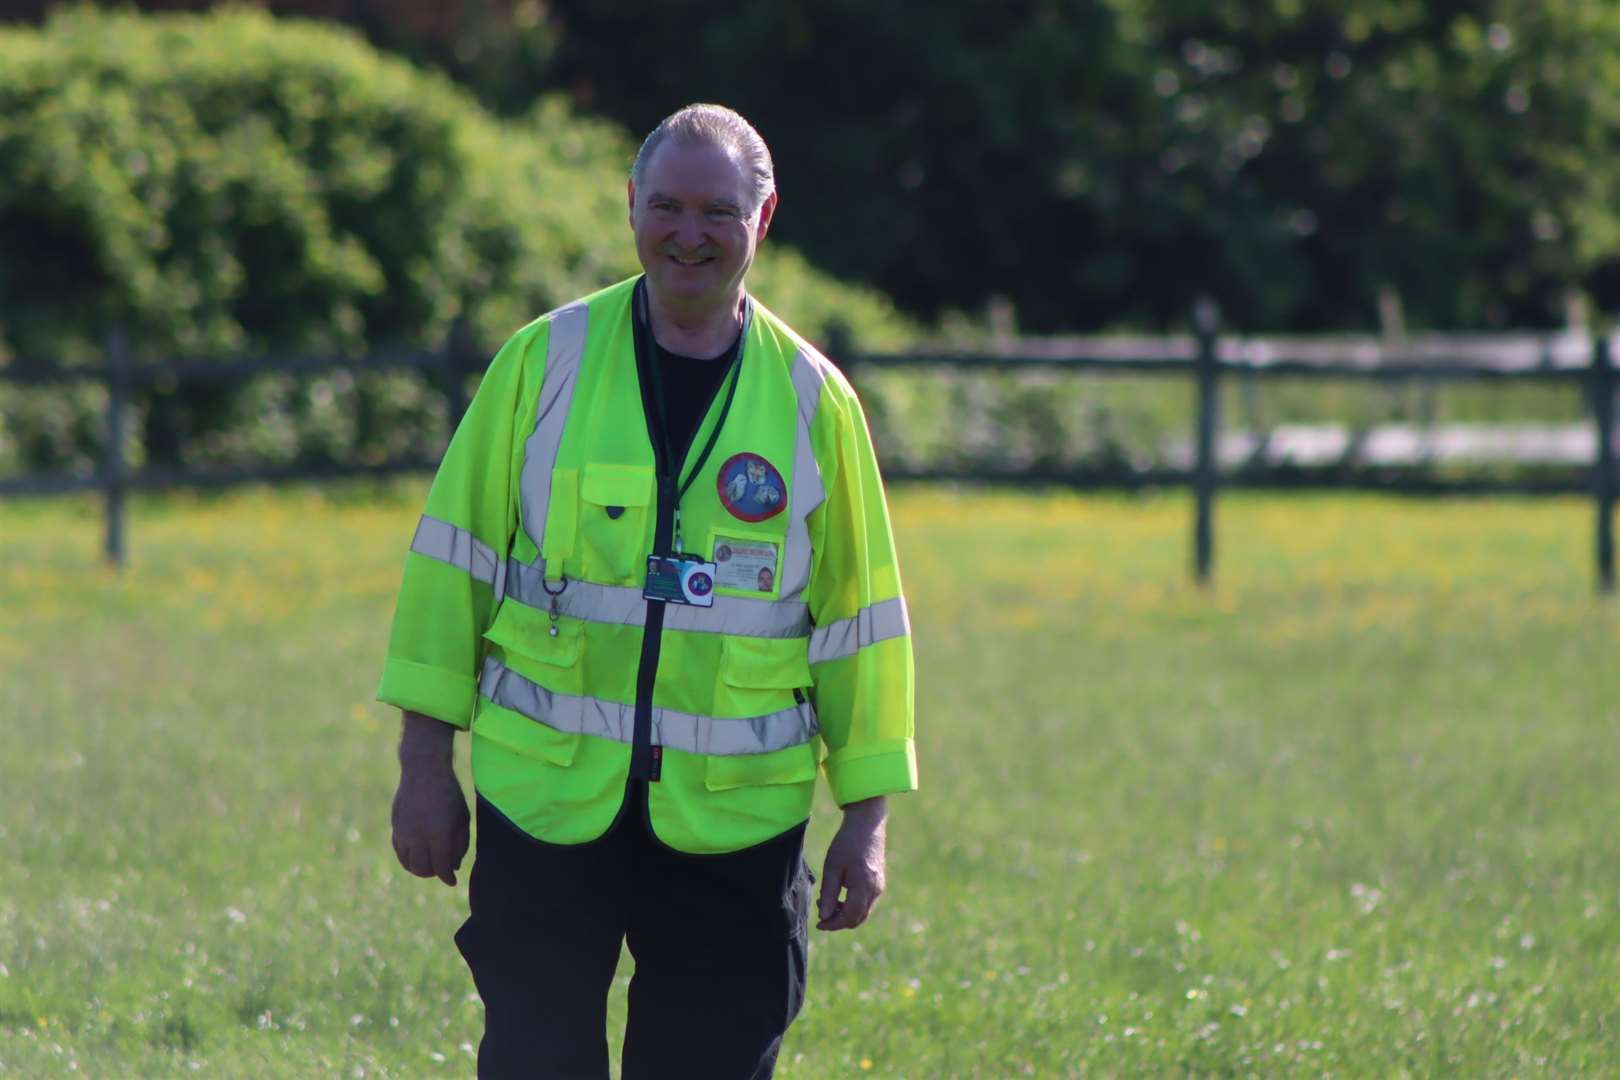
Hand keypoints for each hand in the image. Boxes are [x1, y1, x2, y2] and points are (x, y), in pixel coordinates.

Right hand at [390, 711, 469, 886]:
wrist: (424, 772)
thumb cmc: (449, 795)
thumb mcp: (462, 818)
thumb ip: (460, 843)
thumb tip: (453, 866)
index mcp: (439, 834)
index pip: (442, 866)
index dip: (448, 877)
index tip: (452, 882)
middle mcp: (419, 836)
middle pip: (423, 869)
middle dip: (434, 874)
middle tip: (441, 871)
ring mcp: (404, 831)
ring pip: (408, 863)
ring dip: (418, 869)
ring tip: (429, 866)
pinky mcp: (395, 826)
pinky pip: (398, 850)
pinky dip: (406, 858)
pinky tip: (416, 855)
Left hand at [817, 796, 886, 931]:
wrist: (867, 824)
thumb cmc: (847, 843)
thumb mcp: (832, 868)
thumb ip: (829, 894)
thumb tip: (824, 917)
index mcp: (864, 887)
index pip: (849, 918)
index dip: (833, 924)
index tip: (819, 924)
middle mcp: (875, 891)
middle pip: (858, 919)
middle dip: (839, 921)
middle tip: (822, 913)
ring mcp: (880, 887)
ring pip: (863, 912)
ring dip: (846, 913)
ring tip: (828, 900)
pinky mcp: (879, 882)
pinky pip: (867, 902)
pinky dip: (853, 905)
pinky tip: (840, 894)